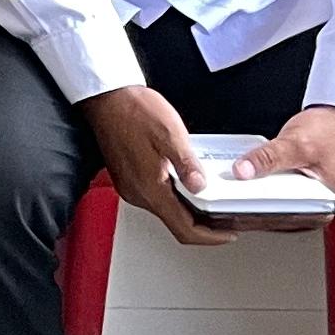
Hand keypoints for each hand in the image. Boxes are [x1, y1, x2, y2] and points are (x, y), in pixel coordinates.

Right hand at [83, 83, 229, 246]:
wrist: (105, 97)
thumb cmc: (133, 110)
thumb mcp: (170, 134)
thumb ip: (187, 165)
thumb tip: (201, 187)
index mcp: (150, 188)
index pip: (184, 229)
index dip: (210, 237)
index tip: (228, 234)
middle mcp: (137, 193)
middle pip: (176, 223)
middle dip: (204, 225)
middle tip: (226, 218)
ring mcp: (130, 187)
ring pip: (166, 210)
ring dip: (190, 210)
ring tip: (211, 200)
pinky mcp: (128, 179)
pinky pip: (156, 197)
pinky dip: (176, 198)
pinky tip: (187, 184)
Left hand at [221, 104, 334, 230]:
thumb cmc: (334, 132)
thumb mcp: (298, 143)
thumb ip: (269, 158)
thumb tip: (243, 171)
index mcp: (321, 207)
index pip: (280, 218)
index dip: (251, 213)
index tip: (226, 208)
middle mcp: (312, 209)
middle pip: (271, 214)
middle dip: (243, 208)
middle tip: (216, 201)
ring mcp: (301, 200)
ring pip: (267, 206)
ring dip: (245, 200)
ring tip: (219, 193)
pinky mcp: (292, 189)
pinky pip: (268, 193)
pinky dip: (252, 189)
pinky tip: (234, 183)